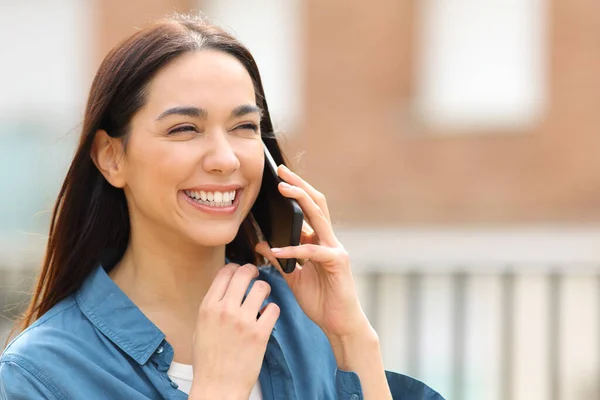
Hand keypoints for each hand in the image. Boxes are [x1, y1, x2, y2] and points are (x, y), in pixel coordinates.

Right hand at [189, 263, 278, 399]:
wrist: (217, 386)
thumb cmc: (208, 360)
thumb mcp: (200, 327)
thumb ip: (213, 306)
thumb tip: (225, 289)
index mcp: (208, 307)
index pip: (225, 272)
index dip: (235, 268)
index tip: (240, 271)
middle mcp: (225, 310)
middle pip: (244, 273)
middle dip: (252, 271)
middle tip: (256, 276)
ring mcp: (244, 321)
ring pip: (261, 287)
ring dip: (264, 290)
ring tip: (262, 297)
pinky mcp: (260, 333)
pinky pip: (273, 308)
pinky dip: (272, 310)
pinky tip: (267, 317)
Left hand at [255, 165, 370, 339]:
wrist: (339, 323)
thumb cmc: (320, 300)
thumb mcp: (294, 277)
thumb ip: (282, 260)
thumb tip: (262, 245)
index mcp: (320, 241)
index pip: (308, 209)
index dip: (295, 192)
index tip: (278, 178)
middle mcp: (330, 240)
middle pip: (316, 204)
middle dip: (299, 185)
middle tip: (280, 172)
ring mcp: (336, 249)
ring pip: (319, 217)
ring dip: (300, 201)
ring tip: (283, 190)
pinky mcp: (338, 263)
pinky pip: (313, 251)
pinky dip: (294, 249)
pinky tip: (276, 249)